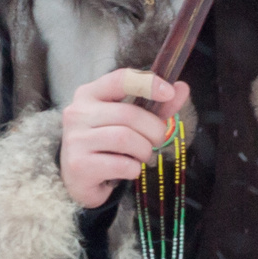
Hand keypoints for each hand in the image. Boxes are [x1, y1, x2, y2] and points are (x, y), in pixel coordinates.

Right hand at [60, 70, 188, 208]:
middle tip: (157, 141)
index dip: (148, 83)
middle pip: (128, 114)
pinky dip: (134, 169)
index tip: (169, 92)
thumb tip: (182, 87)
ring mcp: (75, 140)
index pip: (120, 79)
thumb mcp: (128, 121)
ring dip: (144, 150)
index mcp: (89, 94)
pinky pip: (121, 164)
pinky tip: (128, 169)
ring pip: (125, 139)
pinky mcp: (79, 165)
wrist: (79, 179)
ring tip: (142, 156)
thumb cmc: (106, 144)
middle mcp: (77, 113)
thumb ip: (155, 105)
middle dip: (153, 129)